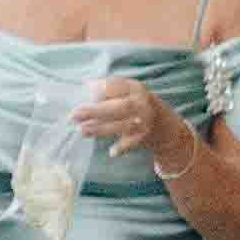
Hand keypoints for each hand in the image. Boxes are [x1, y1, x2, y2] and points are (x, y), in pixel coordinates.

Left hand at [68, 68, 188, 159]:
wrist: (164, 125)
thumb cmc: (136, 105)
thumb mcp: (127, 92)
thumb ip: (109, 90)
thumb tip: (84, 86)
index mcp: (135, 88)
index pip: (116, 86)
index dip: (100, 90)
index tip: (84, 92)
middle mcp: (142, 103)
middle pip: (118, 107)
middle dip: (95, 111)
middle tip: (74, 115)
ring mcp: (145, 120)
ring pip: (122, 125)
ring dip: (100, 129)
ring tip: (82, 130)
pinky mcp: (145, 136)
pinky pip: (132, 142)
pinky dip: (122, 148)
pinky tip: (111, 152)